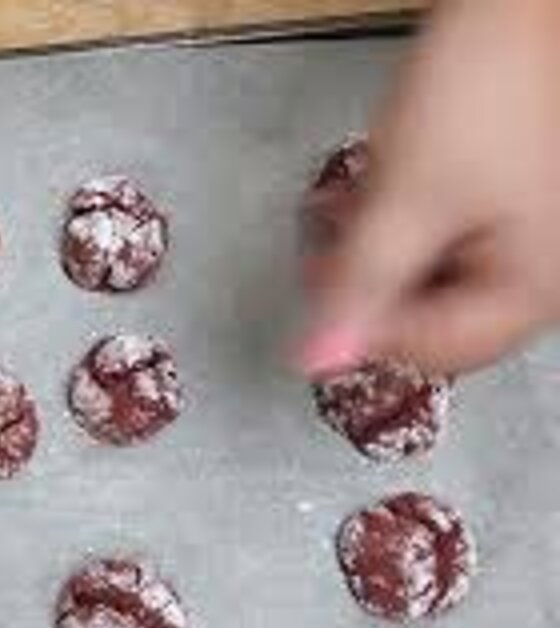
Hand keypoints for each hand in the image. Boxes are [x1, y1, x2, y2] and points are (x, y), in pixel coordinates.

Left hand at [298, 0, 559, 375]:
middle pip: (436, 320)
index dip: (368, 326)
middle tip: (330, 241)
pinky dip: (405, 225)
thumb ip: (360, 289)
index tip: (322, 283)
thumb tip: (316, 364)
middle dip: (373, 285)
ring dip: (381, 254)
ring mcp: (532, 241)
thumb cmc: (476, 97)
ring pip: (434, 280)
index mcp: (536, 290)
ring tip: (353, 206)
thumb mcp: (404, 202)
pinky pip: (448, 241)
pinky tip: (381, 189)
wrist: (521, 5)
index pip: (435, 352)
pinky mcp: (513, 207)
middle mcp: (546, 278)